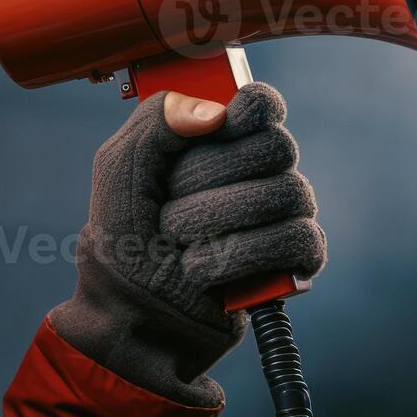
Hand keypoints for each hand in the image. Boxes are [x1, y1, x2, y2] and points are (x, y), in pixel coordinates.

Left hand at [49, 83, 325, 406]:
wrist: (131, 313)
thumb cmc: (124, 238)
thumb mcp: (120, 168)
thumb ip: (156, 121)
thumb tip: (217, 114)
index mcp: (222, 140)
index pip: (263, 104)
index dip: (248, 110)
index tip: (219, 127)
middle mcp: (261, 172)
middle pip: (274, 146)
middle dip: (209, 176)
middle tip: (169, 205)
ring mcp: (283, 215)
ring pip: (285, 192)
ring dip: (215, 219)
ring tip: (177, 242)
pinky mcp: (296, 261)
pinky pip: (296, 239)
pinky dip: (240, 255)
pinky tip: (203, 269)